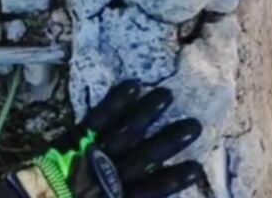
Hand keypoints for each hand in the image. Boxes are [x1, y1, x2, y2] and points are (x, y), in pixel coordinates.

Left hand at [7, 81, 205, 197]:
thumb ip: (127, 196)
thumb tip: (146, 195)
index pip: (151, 190)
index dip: (173, 179)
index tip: (197, 168)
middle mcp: (108, 176)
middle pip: (144, 156)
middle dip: (169, 140)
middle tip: (193, 125)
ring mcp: (91, 154)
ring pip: (126, 132)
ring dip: (147, 113)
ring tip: (167, 95)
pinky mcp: (74, 138)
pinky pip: (98, 119)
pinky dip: (115, 102)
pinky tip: (133, 85)